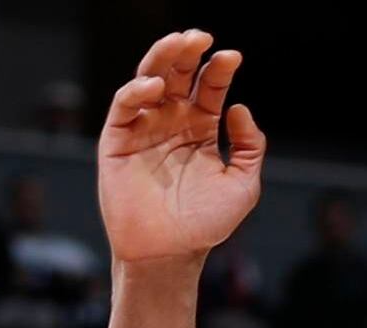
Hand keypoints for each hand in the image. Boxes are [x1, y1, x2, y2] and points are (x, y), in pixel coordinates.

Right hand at [95, 31, 263, 266]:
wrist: (172, 253)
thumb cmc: (206, 223)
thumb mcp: (243, 185)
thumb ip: (249, 148)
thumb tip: (239, 108)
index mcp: (199, 130)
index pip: (208, 90)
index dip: (219, 71)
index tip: (233, 56)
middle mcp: (170, 124)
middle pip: (176, 77)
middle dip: (188, 54)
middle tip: (201, 36)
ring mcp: (143, 129)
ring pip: (147, 81)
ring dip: (161, 59)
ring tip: (179, 44)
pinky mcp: (117, 141)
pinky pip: (124, 107)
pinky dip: (137, 92)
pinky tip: (156, 87)